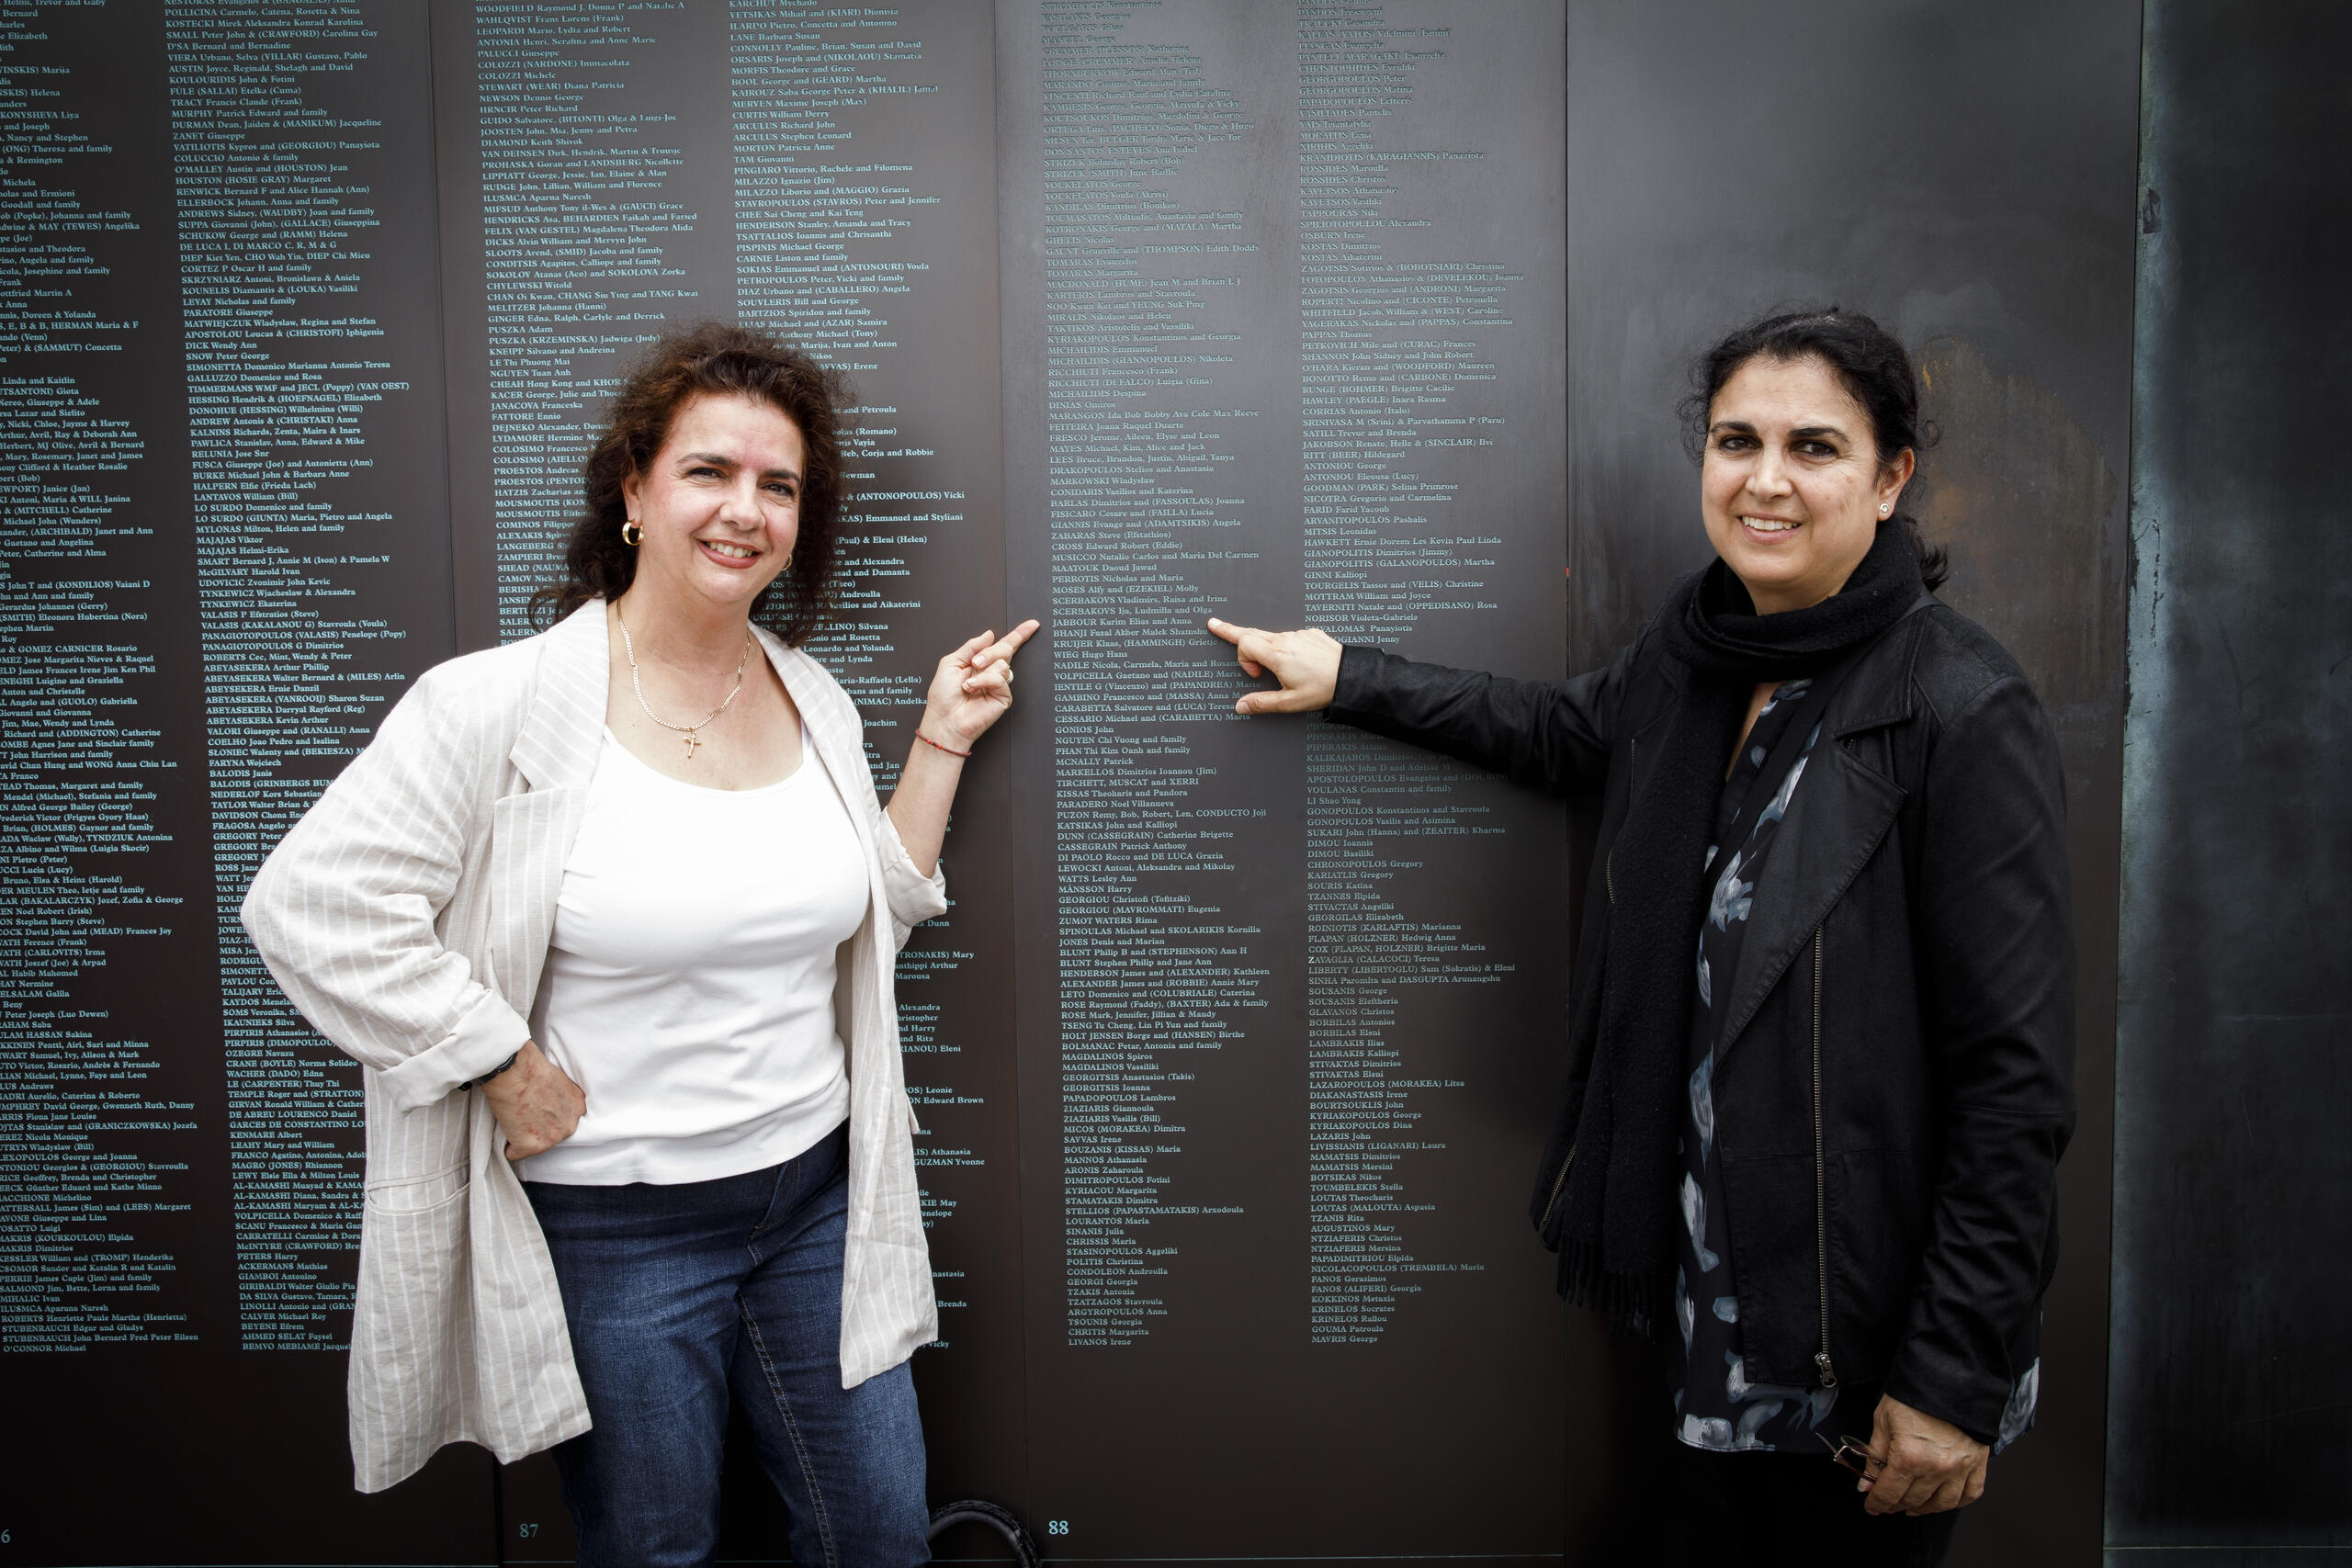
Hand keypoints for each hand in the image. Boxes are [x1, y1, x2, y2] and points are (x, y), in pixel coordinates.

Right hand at [479, 1038, 584, 1160]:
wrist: (514, 1070)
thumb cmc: (530, 1067)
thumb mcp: (558, 1079)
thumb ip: (559, 1096)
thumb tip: (549, 1102)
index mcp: (576, 1107)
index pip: (564, 1120)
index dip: (547, 1116)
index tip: (537, 1110)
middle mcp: (569, 1125)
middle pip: (551, 1135)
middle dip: (538, 1127)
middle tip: (524, 1112)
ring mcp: (551, 1138)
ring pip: (534, 1145)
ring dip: (522, 1135)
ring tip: (514, 1116)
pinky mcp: (530, 1146)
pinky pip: (514, 1154)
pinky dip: (507, 1145)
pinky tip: (506, 1127)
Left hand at [920, 620, 1038, 749]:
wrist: (945, 719)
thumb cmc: (943, 696)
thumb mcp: (951, 662)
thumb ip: (971, 646)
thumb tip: (990, 635)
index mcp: (980, 663)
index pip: (1002, 646)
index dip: (1018, 635)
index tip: (1032, 625)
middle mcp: (991, 672)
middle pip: (1004, 650)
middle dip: (990, 653)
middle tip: (976, 663)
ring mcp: (998, 685)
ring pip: (1002, 664)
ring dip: (983, 669)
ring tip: (967, 682)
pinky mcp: (1003, 697)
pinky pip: (1000, 679)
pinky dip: (984, 681)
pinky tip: (972, 688)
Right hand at [1206, 617, 1342, 713]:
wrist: (1351, 677)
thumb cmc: (1323, 689)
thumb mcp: (1290, 702)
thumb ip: (1262, 703)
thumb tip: (1241, 706)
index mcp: (1277, 655)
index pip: (1244, 642)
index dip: (1243, 659)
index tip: (1254, 675)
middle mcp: (1286, 640)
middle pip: (1252, 632)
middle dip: (1232, 631)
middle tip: (1215, 625)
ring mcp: (1299, 634)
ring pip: (1273, 637)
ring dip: (1267, 649)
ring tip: (1281, 669)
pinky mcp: (1311, 633)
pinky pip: (1291, 637)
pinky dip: (1286, 647)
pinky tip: (1300, 663)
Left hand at [1859, 1394, 1989, 1515]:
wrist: (1948, 1376)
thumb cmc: (1914, 1394)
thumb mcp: (1883, 1420)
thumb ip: (1874, 1456)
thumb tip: (1866, 1484)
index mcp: (1909, 1457)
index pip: (1888, 1493)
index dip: (1877, 1503)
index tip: (1871, 1505)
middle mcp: (1936, 1468)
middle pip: (1912, 1500)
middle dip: (1896, 1504)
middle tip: (1888, 1502)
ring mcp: (1960, 1468)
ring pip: (1941, 1504)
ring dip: (1924, 1508)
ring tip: (1912, 1506)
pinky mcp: (1977, 1463)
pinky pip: (1969, 1494)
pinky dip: (1956, 1502)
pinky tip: (1942, 1500)